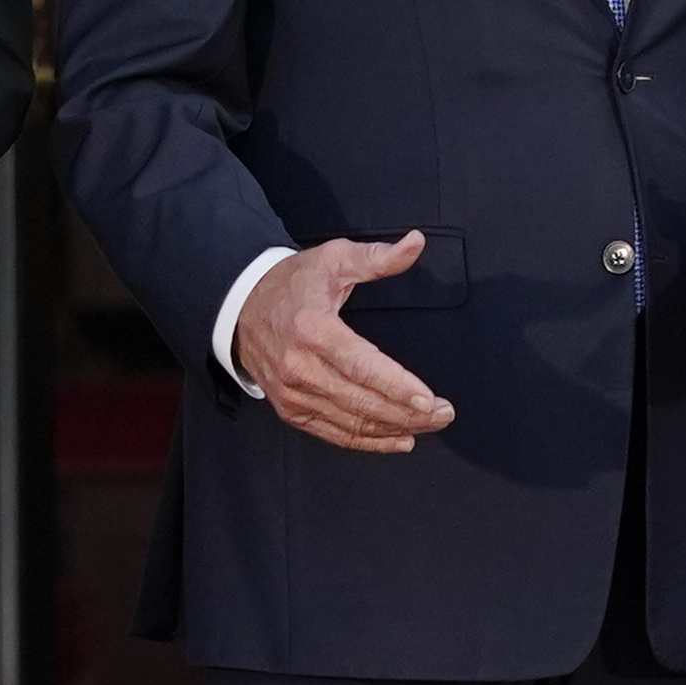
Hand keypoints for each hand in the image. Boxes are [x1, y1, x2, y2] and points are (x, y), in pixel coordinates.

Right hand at [245, 236, 456, 454]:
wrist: (241, 306)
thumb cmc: (292, 283)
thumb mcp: (333, 258)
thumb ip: (378, 256)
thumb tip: (416, 243)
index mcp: (312, 328)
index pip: (361, 366)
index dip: (397, 386)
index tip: (429, 400)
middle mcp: (298, 366)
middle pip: (362, 400)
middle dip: (408, 413)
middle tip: (444, 414)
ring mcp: (292, 393)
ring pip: (351, 422)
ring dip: (395, 428)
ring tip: (430, 425)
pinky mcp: (290, 409)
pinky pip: (334, 434)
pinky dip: (368, 442)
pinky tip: (399, 439)